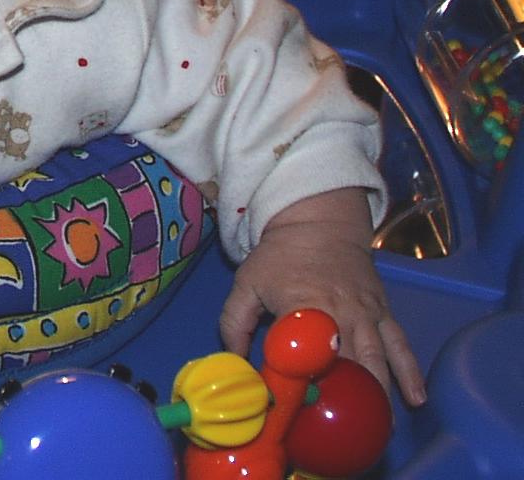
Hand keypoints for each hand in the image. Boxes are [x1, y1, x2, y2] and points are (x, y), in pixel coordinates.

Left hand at [219, 188, 426, 406]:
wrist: (319, 221)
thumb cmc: (280, 255)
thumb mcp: (247, 283)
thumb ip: (234, 323)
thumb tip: (234, 362)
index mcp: (305, 307)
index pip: (304, 353)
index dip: (303, 381)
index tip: (299, 408)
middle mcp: (342, 314)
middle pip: (348, 364)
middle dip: (347, 398)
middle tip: (342, 428)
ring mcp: (367, 314)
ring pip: (378, 360)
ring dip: (379, 393)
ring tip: (379, 425)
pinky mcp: (383, 312)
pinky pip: (400, 345)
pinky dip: (410, 371)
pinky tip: (415, 398)